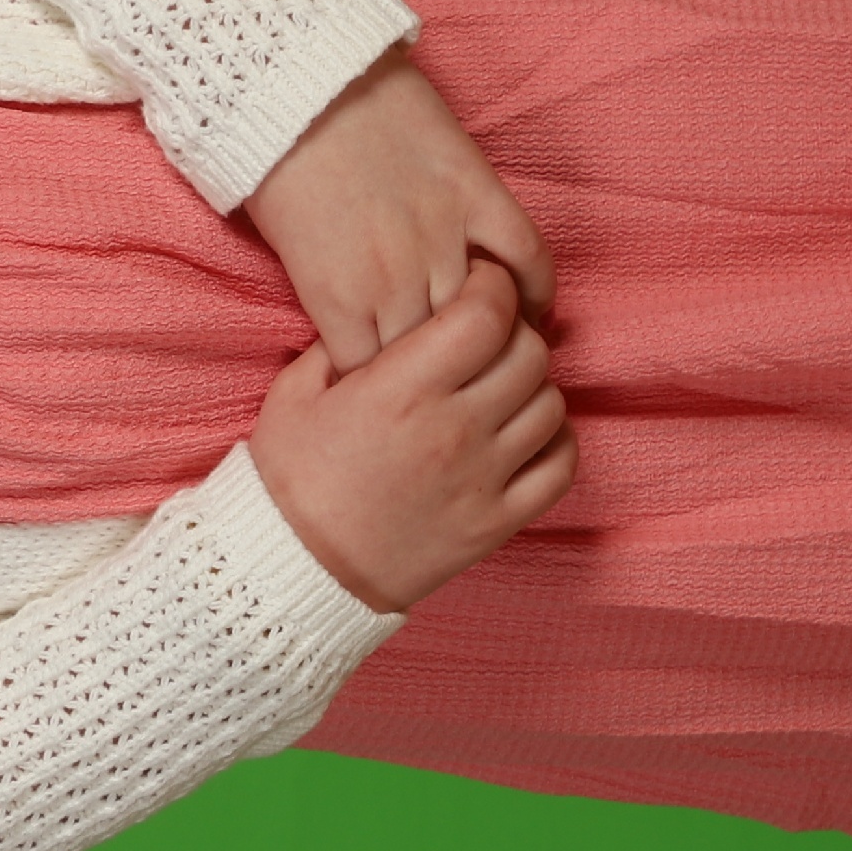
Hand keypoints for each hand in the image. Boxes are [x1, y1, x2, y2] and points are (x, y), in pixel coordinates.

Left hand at [242, 46, 553, 372]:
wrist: (296, 75)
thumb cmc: (271, 161)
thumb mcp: (282, 249)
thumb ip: (327, 302)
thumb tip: (356, 343)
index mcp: (336, 298)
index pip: (375, 379)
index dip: (384, 389)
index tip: (391, 388)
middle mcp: (394, 278)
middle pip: (434, 360)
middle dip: (440, 376)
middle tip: (452, 377)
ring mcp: (442, 234)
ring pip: (486, 320)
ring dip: (493, 337)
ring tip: (497, 350)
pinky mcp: (478, 190)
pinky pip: (528, 258)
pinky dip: (537, 289)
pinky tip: (535, 309)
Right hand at [248, 261, 578, 613]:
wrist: (296, 567)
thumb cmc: (290, 479)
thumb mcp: (293, 393)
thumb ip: (340, 344)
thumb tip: (381, 314)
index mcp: (401, 389)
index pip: (485, 315)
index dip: (492, 286)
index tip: (480, 283)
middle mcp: (453, 429)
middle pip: (530, 354)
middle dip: (515, 331)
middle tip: (490, 335)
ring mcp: (482, 479)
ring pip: (551, 405)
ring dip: (533, 386)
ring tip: (502, 387)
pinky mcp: (498, 521)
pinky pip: (561, 466)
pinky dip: (554, 440)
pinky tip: (524, 434)